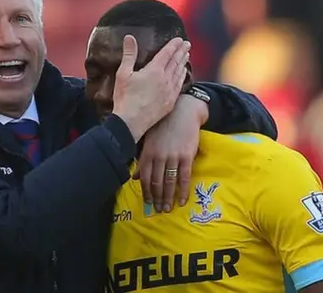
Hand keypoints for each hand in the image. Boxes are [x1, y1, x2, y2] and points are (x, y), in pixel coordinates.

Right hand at [112, 35, 189, 141]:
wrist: (131, 122)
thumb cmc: (125, 98)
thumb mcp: (123, 74)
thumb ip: (129, 54)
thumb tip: (130, 37)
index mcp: (154, 70)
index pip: (167, 53)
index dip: (173, 45)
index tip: (179, 39)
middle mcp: (165, 79)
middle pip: (176, 62)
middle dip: (181, 51)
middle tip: (187, 44)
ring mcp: (169, 91)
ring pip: (179, 73)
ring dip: (183, 62)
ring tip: (186, 55)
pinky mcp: (170, 102)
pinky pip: (179, 85)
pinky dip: (183, 76)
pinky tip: (183, 74)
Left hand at [135, 96, 207, 211]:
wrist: (183, 112)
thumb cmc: (164, 126)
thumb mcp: (149, 140)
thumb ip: (143, 159)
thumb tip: (135, 177)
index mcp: (148, 153)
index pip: (144, 178)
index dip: (146, 192)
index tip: (147, 203)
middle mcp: (159, 156)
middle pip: (156, 183)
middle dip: (156, 199)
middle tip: (158, 210)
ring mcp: (173, 157)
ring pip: (169, 183)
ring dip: (168, 198)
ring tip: (168, 208)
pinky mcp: (187, 157)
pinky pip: (184, 178)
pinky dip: (182, 191)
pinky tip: (182, 201)